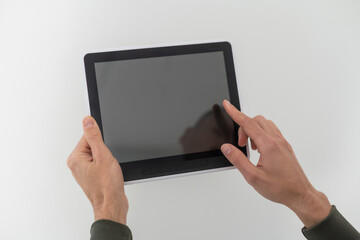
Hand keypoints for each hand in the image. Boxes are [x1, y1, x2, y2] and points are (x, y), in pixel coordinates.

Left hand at [67, 116, 128, 224]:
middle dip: (104, 151)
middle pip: (93, 145)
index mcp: (75, 158)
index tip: (105, 150)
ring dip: (107, 159)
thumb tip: (87, 121)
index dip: (101, 141)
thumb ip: (94, 136)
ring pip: (99, 154)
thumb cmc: (106, 186)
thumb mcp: (102, 156)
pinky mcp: (92, 176)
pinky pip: (101, 163)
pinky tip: (110, 173)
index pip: (88, 136)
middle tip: (107, 162)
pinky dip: (108, 165)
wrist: (112, 205)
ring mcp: (84, 171)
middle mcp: (77, 164)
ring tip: (108, 170)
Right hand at [220, 100, 330, 227]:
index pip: (247, 123)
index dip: (235, 113)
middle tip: (239, 143)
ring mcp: (282, 142)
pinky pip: (271, 131)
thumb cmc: (280, 188)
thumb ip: (238, 160)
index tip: (227, 105)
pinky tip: (259, 149)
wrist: (300, 194)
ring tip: (249, 147)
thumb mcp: (253, 177)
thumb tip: (226, 147)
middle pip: (256, 121)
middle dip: (243, 127)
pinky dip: (261, 134)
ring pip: (265, 124)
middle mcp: (277, 140)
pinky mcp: (285, 146)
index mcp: (268, 145)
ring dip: (253, 130)